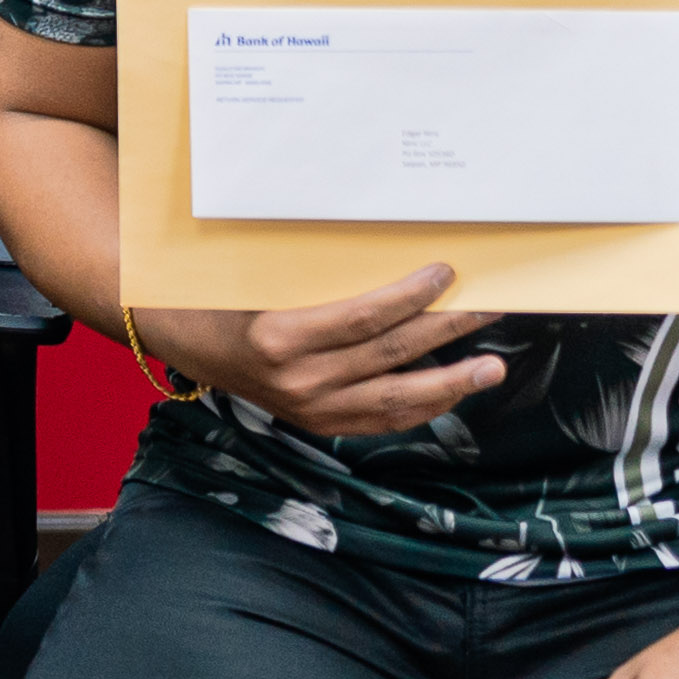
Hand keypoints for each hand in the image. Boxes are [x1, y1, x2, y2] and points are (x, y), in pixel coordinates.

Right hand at [131, 267, 511, 435]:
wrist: (185, 340)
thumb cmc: (224, 297)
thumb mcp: (262, 278)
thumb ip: (321, 276)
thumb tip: (393, 254)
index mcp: (281, 337)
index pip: (365, 317)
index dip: (411, 296)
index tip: (446, 273)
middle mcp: (299, 380)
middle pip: (392, 354)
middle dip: (448, 329)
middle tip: (492, 307)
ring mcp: (311, 408)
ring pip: (397, 397)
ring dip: (452, 381)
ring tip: (493, 367)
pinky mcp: (319, 424)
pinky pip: (383, 420)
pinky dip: (422, 406)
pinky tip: (453, 390)